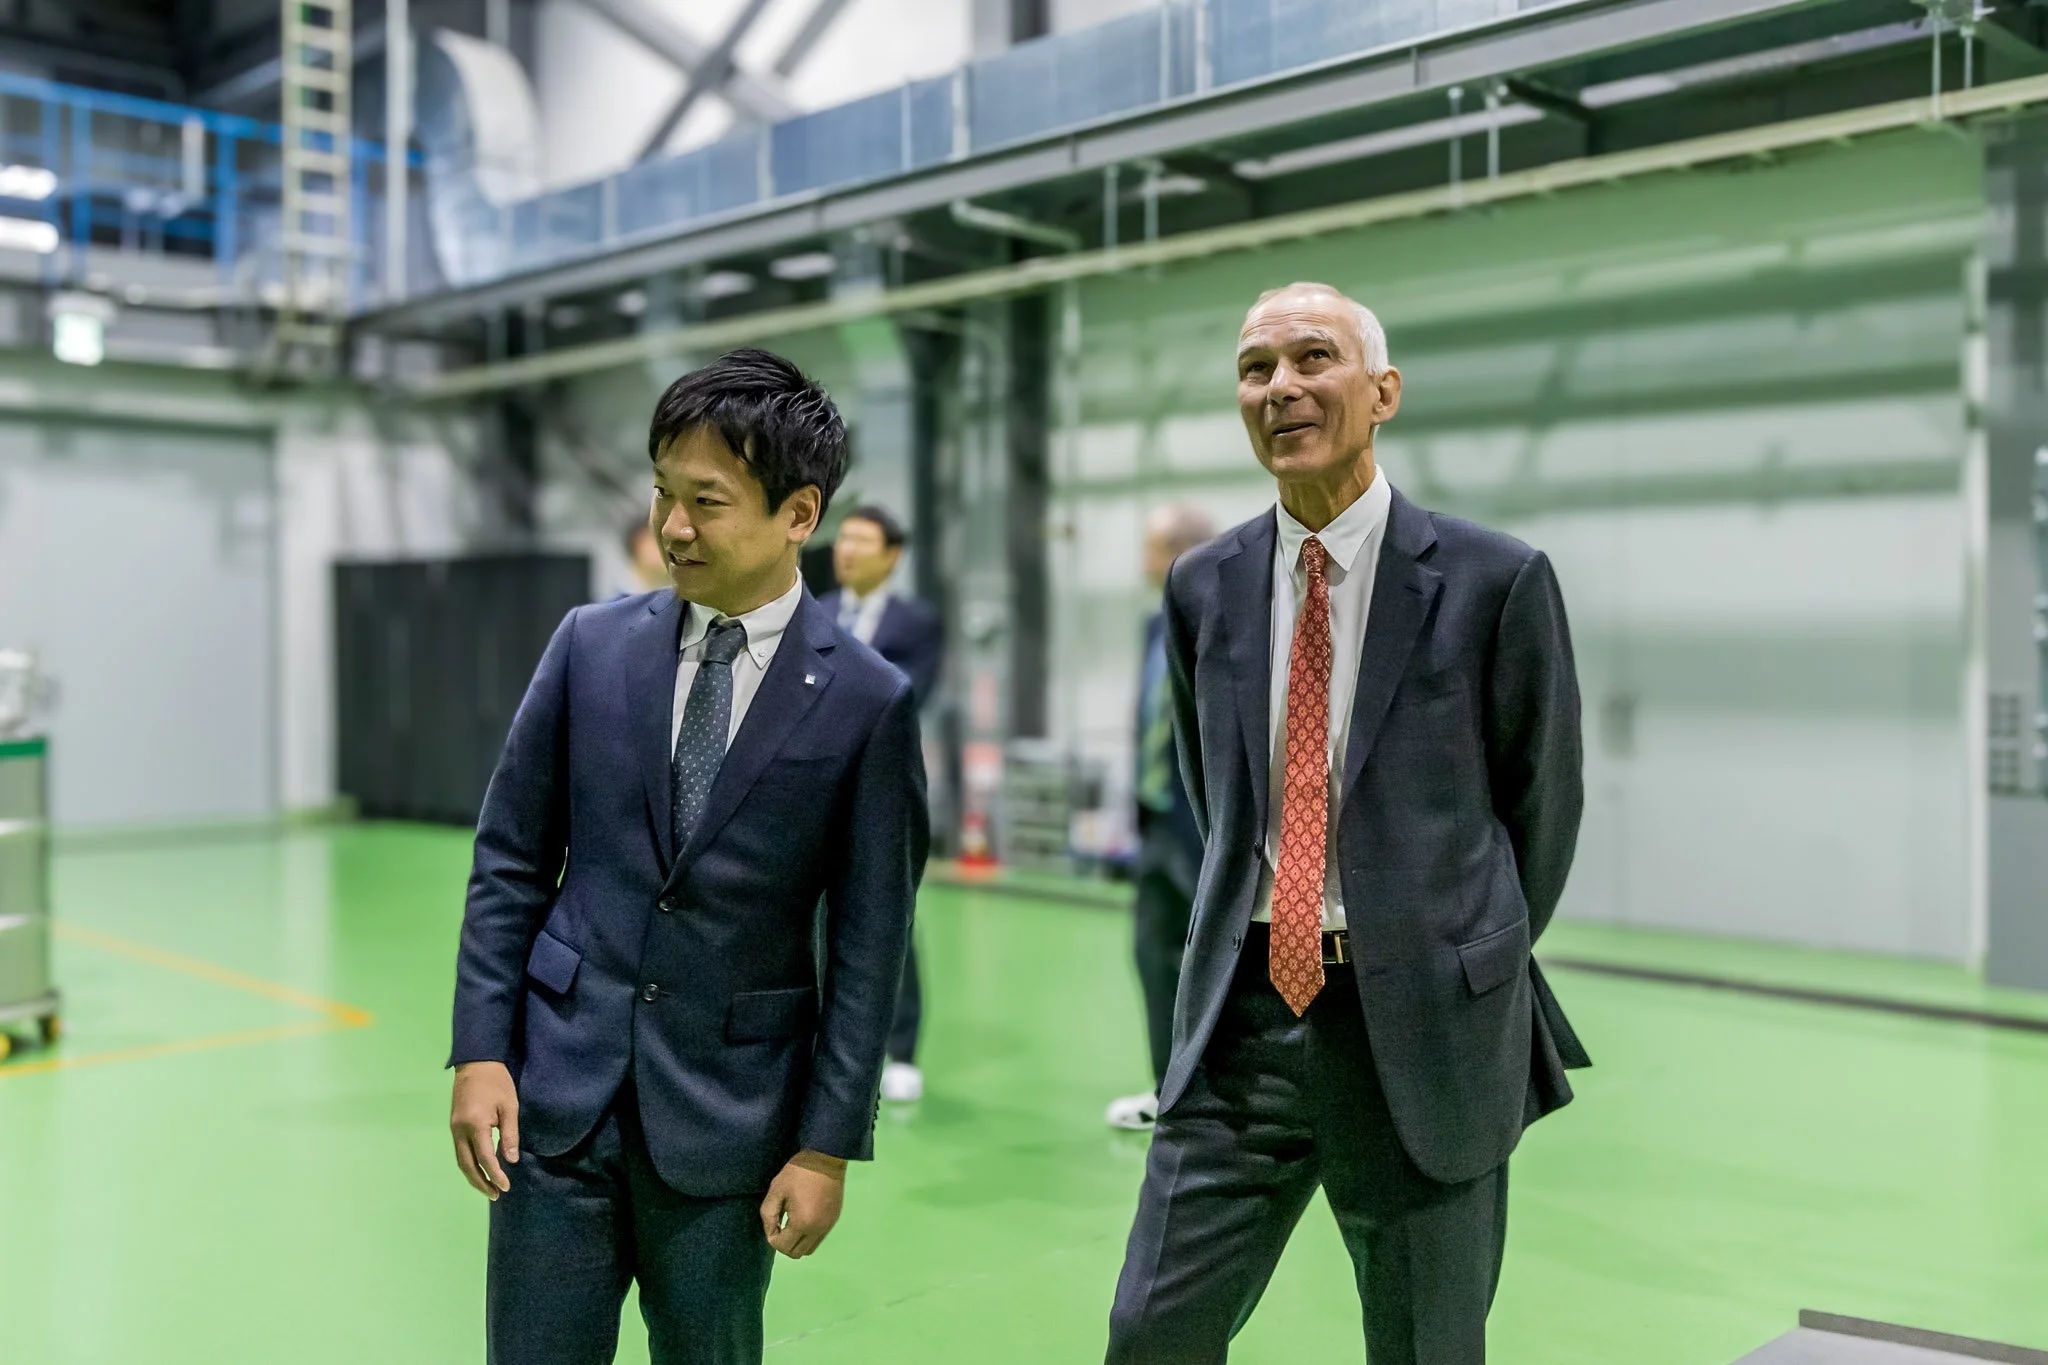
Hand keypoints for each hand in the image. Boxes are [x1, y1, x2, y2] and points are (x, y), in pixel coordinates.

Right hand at [450, 1061, 519, 1200]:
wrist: (475, 1063)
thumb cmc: (497, 1083)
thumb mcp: (510, 1107)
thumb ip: (510, 1134)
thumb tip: (511, 1160)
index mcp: (476, 1125)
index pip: (485, 1158)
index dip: (496, 1175)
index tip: (506, 1187)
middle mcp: (460, 1130)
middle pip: (467, 1165)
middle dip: (480, 1182)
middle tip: (495, 1195)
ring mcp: (454, 1128)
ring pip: (460, 1160)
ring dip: (473, 1176)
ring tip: (487, 1188)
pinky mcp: (453, 1125)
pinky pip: (459, 1151)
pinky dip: (468, 1164)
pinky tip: (478, 1170)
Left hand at [758, 1150, 846, 1258]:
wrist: (825, 1158)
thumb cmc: (798, 1173)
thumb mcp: (776, 1190)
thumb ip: (768, 1215)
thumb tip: (771, 1232)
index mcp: (802, 1223)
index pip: (783, 1247)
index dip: (772, 1237)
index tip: (772, 1221)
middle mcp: (818, 1230)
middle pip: (797, 1253)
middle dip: (784, 1244)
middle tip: (780, 1226)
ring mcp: (828, 1226)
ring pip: (809, 1249)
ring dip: (797, 1242)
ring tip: (791, 1223)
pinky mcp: (834, 1219)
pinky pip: (819, 1238)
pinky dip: (808, 1235)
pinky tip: (804, 1217)